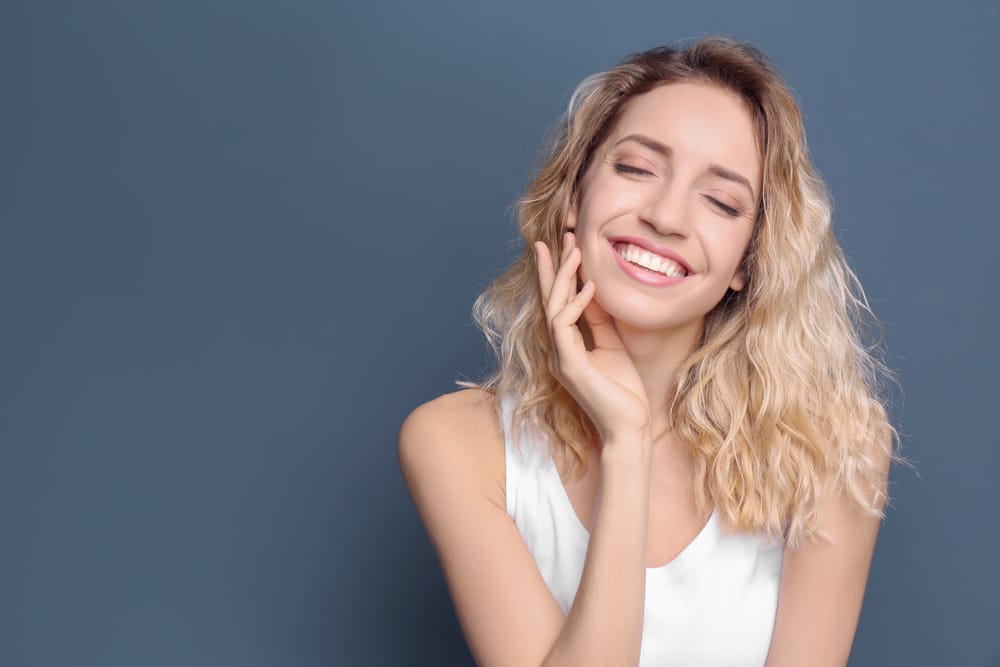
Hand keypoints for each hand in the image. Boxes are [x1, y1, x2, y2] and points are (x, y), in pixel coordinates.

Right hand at [534, 232, 651, 446]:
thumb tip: (592, 291)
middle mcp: (558, 351)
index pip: (558, 304)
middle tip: (555, 238)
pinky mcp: (570, 366)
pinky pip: (564, 327)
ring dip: (563, 277)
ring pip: (554, 308)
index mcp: (567, 347)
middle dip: (551, 268)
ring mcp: (560, 358)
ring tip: (574, 251)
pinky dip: (576, 304)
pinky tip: (589, 287)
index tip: (566, 247)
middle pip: (549, 301)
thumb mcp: (613, 347)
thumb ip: (599, 322)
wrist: (629, 428)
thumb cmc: (624, 393)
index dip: (559, 275)